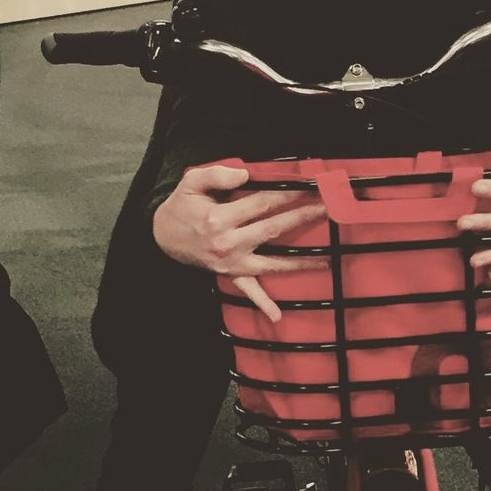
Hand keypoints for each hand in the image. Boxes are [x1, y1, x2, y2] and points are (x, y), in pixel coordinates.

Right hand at [152, 164, 327, 322]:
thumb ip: (217, 174)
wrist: (162, 237)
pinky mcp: (230, 274)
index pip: (262, 203)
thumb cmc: (182, 206)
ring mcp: (231, 262)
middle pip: (273, 229)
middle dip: (302, 218)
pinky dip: (262, 304)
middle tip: (327, 209)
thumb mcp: (191, 182)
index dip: (287, 194)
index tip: (309, 186)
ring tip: (327, 260)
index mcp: (220, 218)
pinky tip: (277, 316)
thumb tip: (245, 174)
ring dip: (301, 263)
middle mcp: (229, 242)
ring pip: (272, 263)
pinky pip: (248, 291)